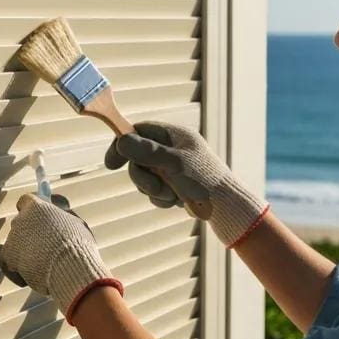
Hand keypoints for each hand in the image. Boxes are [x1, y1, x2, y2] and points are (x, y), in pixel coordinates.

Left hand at [0, 193, 123, 325]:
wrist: (68, 267)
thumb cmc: (77, 244)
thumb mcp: (75, 222)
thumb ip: (62, 215)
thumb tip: (58, 209)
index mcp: (37, 207)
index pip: (26, 201)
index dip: (32, 209)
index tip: (39, 216)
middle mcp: (20, 220)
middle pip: (21, 224)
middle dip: (31, 234)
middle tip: (46, 246)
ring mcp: (12, 238)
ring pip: (16, 244)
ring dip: (26, 253)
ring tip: (44, 265)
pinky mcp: (8, 257)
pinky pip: (8, 263)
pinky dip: (17, 271)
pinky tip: (30, 277)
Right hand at [104, 121, 268, 248]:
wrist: (227, 208)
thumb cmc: (204, 181)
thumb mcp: (173, 164)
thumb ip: (146, 152)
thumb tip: (122, 140)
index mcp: (175, 135)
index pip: (139, 130)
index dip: (122, 145)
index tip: (111, 164)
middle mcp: (174, 148)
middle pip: (138, 157)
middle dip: (143, 176)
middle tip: (156, 188)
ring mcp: (174, 167)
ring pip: (146, 176)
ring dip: (154, 190)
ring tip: (173, 196)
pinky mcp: (176, 184)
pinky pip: (156, 190)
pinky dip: (163, 199)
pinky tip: (178, 203)